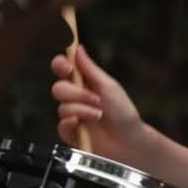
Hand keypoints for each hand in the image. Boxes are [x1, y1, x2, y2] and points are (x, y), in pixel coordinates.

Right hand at [51, 44, 144, 159]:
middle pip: (58, 88)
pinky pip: (61, 125)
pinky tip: (83, 125)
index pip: (64, 69)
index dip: (61, 65)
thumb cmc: (123, 111)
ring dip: (83, 110)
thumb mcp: (108, 87)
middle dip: (77, 94)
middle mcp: (75, 98)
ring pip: (62, 107)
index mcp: (85, 83)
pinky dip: (72, 123)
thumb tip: (78, 48)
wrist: (129, 139)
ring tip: (99, 115)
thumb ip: (90, 69)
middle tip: (96, 99)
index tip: (68, 67)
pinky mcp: (70, 133)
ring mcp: (72, 115)